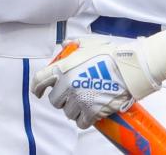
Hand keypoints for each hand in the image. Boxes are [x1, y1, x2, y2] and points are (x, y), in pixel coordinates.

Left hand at [32, 37, 158, 128]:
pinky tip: (90, 112)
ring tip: (85, 100)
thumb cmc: (110, 54)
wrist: (128, 68)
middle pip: (54, 100)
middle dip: (62, 98)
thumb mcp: (89, 43)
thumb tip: (64, 45)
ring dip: (74, 108)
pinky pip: (81, 122)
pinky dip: (84, 119)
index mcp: (63, 68)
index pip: (39, 81)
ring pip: (68, 112)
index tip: (39, 92)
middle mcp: (68, 85)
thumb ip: (73, 45)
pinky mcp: (91, 112)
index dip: (37, 88)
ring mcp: (79, 100)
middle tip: (72, 94)